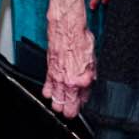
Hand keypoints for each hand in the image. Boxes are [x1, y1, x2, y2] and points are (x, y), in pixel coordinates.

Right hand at [43, 0, 94, 117]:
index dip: (80, 107)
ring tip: (62, 101)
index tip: (80, 106)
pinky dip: (49, 93)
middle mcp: (67, 82)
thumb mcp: (93, 62)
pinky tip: (52, 92)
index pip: (79, 105)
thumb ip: (89, 81)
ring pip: (54, 102)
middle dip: (68, 110)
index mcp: (80, 81)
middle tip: (71, 107)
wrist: (67, 28)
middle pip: (65, 108)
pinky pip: (46, 89)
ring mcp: (56, 78)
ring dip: (58, 103)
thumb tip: (86, 92)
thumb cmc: (80, 41)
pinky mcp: (48, 72)